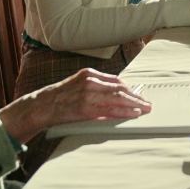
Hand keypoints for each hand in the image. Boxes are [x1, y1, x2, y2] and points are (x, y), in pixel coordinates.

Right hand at [2, 68, 149, 141]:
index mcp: (89, 74)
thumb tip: (114, 92)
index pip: (116, 81)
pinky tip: (133, 114)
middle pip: (120, 89)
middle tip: (147, 103)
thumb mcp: (77, 84)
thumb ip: (94, 86)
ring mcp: (88, 95)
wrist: (41, 106)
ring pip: (117, 99)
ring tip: (144, 109)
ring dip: (134, 104)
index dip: (130, 89)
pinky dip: (123, 112)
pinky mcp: (85, 109)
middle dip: (136, 97)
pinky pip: (109, 111)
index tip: (139, 95)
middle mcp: (90, 82)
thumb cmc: (59, 97)